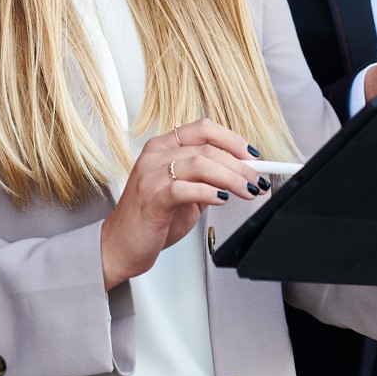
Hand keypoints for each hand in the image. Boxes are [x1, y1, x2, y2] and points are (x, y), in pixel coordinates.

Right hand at [99, 119, 263, 288]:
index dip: (233, 140)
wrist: (119, 246)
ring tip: (246, 190)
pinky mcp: (151, 198)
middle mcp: (155, 155)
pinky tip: (221, 199)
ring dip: (231, 177)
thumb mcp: (184, 193)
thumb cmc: (149, 219)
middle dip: (240, 164)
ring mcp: (151, 175)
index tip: (253, 156)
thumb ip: (206, 179)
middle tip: (256, 179)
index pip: (203, 129)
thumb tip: (240, 172)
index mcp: (163, 147)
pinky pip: (184, 188)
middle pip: (207, 147)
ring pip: (200, 163)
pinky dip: (208, 192)